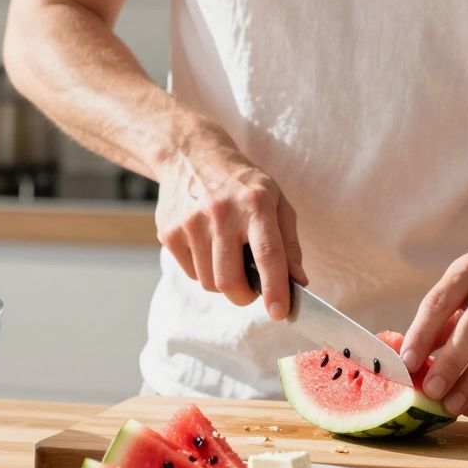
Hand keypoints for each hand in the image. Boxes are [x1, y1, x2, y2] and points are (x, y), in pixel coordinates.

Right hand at [153, 130, 306, 318]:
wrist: (190, 154)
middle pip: (229, 281)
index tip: (279, 312)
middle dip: (243, 297)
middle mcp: (221, 213)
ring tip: (227, 256)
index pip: (268, 254)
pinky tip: (206, 245)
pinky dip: (203, 270)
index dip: (275, 288)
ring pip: (208, 283)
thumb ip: (289, 242)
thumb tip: (298, 281)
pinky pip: (191, 273)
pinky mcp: (168, 232)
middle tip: (250, 291)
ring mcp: (190, 223)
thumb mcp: (275, 200)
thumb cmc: (241, 183)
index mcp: (255, 203)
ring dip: (222, 281)